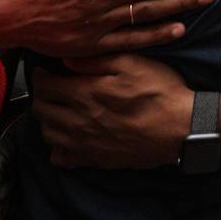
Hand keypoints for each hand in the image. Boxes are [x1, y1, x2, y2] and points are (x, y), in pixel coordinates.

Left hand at [32, 54, 192, 168]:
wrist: (180, 128)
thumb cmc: (160, 92)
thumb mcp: (132, 63)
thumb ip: (96, 60)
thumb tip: (66, 59)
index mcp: (85, 94)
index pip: (44, 85)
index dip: (41, 76)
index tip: (47, 71)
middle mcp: (77, 121)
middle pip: (41, 109)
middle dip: (41, 96)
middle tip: (51, 88)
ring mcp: (83, 144)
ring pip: (46, 134)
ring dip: (47, 120)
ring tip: (59, 109)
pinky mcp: (93, 160)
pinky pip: (60, 157)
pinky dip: (57, 147)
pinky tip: (69, 136)